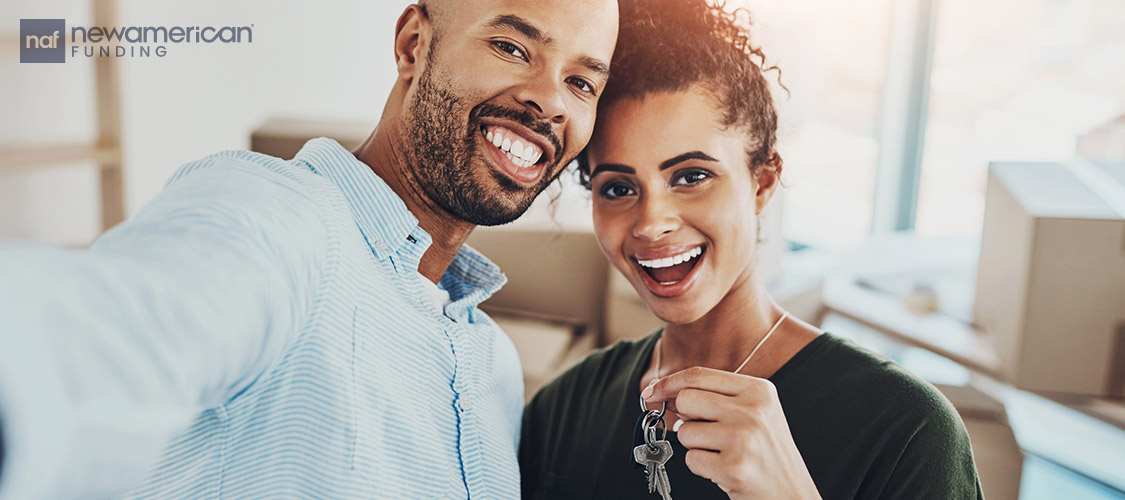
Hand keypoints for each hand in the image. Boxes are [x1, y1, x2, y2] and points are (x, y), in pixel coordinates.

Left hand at [643, 367, 820, 499]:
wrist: (792, 493)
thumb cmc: (766, 453)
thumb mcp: (754, 413)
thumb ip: (716, 397)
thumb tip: (663, 392)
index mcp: (759, 390)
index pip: (699, 375)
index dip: (669, 382)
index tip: (652, 391)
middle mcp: (753, 410)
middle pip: (686, 399)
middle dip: (686, 418)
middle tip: (707, 433)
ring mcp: (743, 438)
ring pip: (685, 432)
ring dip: (697, 447)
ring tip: (723, 454)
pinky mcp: (733, 467)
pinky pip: (691, 459)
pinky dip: (702, 467)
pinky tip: (724, 469)